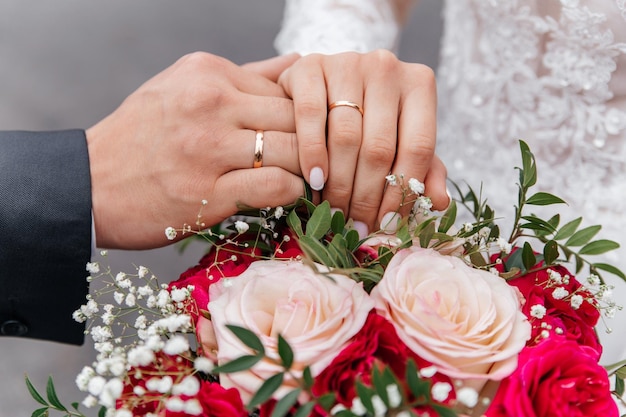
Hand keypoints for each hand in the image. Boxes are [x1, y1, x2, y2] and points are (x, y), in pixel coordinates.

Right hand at [87, 52, 305, 249]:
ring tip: (307, 180)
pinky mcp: (206, 192)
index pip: (285, 91)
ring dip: (306, 168)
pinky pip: (275, 185)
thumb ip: (247, 76)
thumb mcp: (185, 87)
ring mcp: (207, 147)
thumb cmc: (142, 136)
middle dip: (312, 143)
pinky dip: (292, 191)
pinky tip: (286, 194)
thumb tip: (299, 62)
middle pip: (295, 118)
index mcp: (207, 72)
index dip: (304, 119)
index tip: (306, 139)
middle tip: (319, 162)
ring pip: (292, 149)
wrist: (90, 183)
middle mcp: (209, 103)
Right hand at [277, 50, 447, 236]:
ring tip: (336, 212)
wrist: (324, 83)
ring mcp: (347, 63)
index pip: (419, 147)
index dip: (404, 192)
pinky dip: (312, 154)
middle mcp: (387, 67)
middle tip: (358, 226)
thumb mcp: (402, 140)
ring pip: (346, 137)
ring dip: (340, 184)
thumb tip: (439, 202)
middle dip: (367, 197)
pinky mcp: (310, 66)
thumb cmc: (369, 118)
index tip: (389, 224)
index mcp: (419, 85)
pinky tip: (315, 181)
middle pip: (380, 147)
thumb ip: (424, 169)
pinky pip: (310, 117)